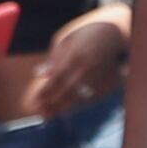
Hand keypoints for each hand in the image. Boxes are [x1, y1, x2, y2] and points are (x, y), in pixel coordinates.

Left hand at [20, 6, 129, 122]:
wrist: (113, 32)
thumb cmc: (83, 34)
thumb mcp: (65, 39)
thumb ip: (52, 58)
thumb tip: (37, 74)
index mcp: (76, 55)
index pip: (57, 78)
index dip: (45, 92)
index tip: (34, 101)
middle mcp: (88, 68)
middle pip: (67, 91)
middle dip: (51, 103)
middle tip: (37, 111)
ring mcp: (97, 75)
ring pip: (78, 97)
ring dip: (61, 107)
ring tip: (47, 115)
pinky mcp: (104, 82)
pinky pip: (87, 97)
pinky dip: (73, 104)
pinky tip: (62, 108)